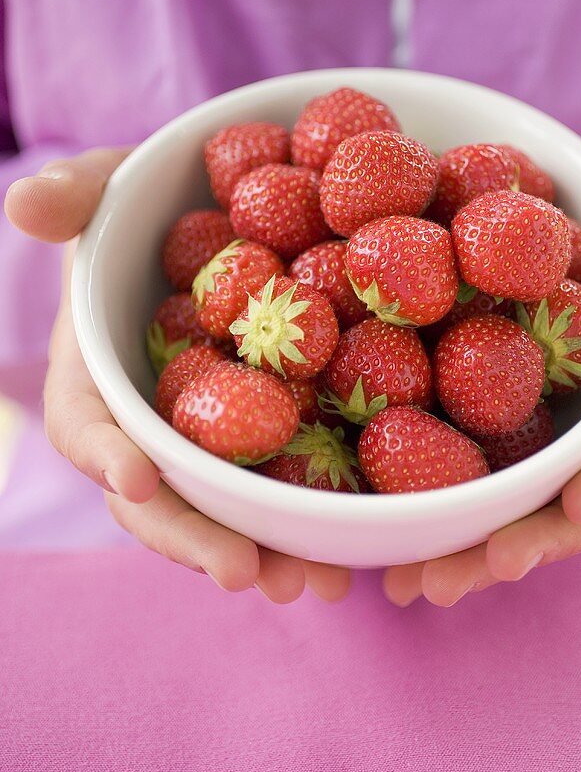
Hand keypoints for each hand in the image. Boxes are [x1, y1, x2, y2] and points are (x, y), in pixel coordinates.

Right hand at [5, 150, 349, 602]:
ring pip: (228, 511)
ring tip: (315, 585)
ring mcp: (212, 439)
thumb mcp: (113, 185)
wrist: (222, 217)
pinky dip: (316, 525)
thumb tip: (22, 201)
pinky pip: (288, 488)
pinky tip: (357, 557)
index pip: (86, 424)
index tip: (136, 477)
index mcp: (100, 375)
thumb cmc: (153, 203)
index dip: (104, 453)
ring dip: (267, 553)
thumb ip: (75, 196)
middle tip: (246, 573)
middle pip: (161, 496)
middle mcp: (153, 422)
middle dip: (196, 538)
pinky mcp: (273, 436)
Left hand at [383, 159, 580, 607]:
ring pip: (522, 515)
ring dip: (475, 558)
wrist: (536, 234)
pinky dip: (436, 533)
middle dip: (537, 542)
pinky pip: (469, 496)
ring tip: (417, 588)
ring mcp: (543, 443)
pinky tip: (388, 564)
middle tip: (482, 570)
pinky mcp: (488, 446)